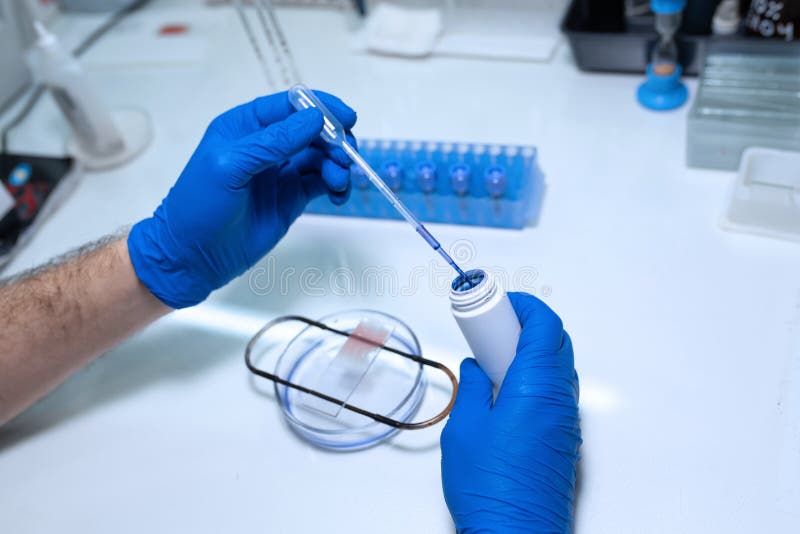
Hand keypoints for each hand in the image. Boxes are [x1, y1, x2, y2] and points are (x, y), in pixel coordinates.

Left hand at [128, 90, 356, 307]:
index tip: (346, 118)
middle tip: (346, 157)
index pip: (291, 105)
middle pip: (313, 129)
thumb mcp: (230, 166)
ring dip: (338, 164)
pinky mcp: (291, 197)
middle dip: (335, 139)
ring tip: (338, 182)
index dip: (321, 108)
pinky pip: (322, 183)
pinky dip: (337, 185)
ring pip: (322, 156)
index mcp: (245, 126)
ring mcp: (280, 172)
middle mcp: (266, 145)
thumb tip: (314, 119)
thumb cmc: (199, 207)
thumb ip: (272, 142)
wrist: (193, 256)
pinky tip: (339, 194)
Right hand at [441, 292, 580, 532]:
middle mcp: (559, 400)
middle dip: (527, 325)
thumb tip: (476, 370)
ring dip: (531, 352)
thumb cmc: (490, 486)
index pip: (545, 325)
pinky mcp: (564, 440)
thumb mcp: (465, 427)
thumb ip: (473, 388)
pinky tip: (506, 394)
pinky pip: (555, 393)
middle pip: (556, 342)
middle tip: (494, 329)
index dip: (525, 306)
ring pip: (558, 367)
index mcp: (536, 386)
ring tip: (495, 361)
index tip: (500, 303)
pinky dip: (535, 379)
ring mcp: (566, 421)